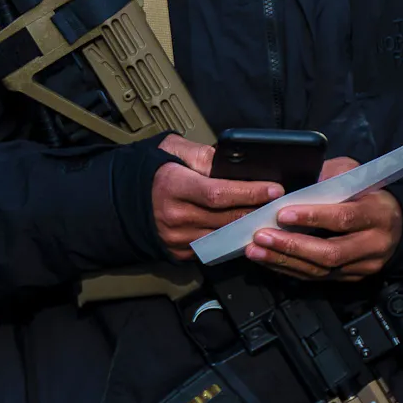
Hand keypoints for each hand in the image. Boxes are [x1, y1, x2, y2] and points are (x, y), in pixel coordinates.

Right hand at [152, 135, 282, 258]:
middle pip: (226, 218)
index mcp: (172, 186)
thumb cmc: (151, 172)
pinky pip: (214, 248)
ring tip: (267, 216)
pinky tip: (244, 229)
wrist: (122, 202)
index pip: (218, 193)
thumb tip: (232, 163)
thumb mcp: (171, 150)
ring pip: (224, 236)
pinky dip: (231, 240)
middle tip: (280, 204)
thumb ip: (202, 155)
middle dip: (257, 211)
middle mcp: (174, 216)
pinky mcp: (180, 253)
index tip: (273, 189)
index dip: (249, 192)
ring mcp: (177, 238)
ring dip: (248, 228)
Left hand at [247, 157, 402, 280]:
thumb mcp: (353, 175)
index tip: (282, 215)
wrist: (395, 224)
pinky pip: (317, 277)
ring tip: (255, 250)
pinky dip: (289, 269)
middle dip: (292, 246)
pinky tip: (268, 259)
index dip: (312, 217)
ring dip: (284, 261)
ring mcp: (363, 265)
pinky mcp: (350, 277)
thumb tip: (292, 183)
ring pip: (321, 270)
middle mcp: (373, 244)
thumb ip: (327, 176)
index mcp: (377, 214)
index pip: (343, 218)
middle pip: (330, 252)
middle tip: (261, 236)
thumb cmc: (367, 194)